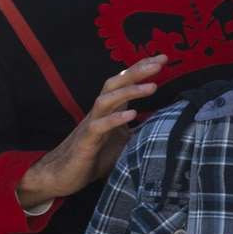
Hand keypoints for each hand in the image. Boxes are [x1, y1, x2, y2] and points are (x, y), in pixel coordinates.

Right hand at [15, 56, 165, 208]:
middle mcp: (100, 112)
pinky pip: (99, 126)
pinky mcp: (86, 142)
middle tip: (159, 63)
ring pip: (107, 100)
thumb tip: (168, 126)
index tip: (163, 58)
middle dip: (137, 71)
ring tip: (153, 87)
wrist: (64, 175)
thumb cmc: (95, 156)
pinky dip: (115, 119)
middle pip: (116, 83)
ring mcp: (92, 125)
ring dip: (130, 91)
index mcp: (110, 109)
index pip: (125, 82)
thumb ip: (142, 130)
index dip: (141, 68)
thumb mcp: (125, 141)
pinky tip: (132, 115)